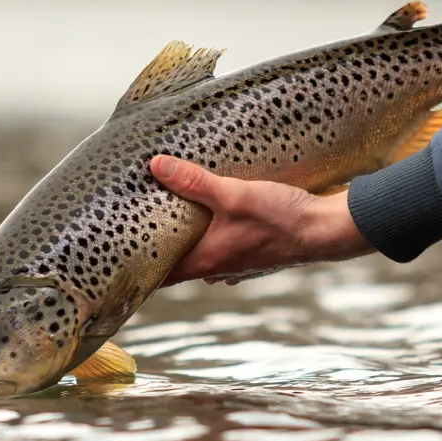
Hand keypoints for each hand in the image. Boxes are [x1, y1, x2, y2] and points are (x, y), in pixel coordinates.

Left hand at [149, 155, 374, 286]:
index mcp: (204, 262)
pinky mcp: (252, 253)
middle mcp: (216, 269)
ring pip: (199, 256)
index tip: (116, 254)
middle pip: (176, 263)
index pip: (157, 274)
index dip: (136, 265)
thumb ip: (194, 181)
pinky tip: (213, 216)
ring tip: (171, 215)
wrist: (325, 231)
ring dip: (186, 241)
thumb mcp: (233, 194)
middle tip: (138, 223)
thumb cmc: (280, 218)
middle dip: (159, 246)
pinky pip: (220, 248)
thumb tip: (155, 166)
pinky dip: (210, 236)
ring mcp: (235, 264)